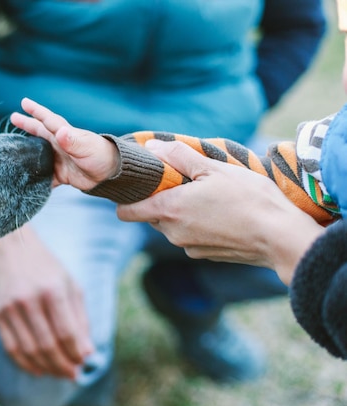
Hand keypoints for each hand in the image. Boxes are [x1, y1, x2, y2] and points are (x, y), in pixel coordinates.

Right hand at [0, 225, 93, 378]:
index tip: (83, 364)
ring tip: (58, 374)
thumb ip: (80, 319)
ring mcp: (10, 307)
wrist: (12, 248)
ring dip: (46, 368)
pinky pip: (11, 347)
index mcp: (53, 289)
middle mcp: (30, 299)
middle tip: (72, 375)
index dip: (76, 353)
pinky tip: (38, 370)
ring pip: (29, 350)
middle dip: (63, 365)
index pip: (66, 332)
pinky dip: (25, 364)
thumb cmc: (47, 268)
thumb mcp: (71, 285)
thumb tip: (87, 353)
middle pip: (48, 345)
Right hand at [11, 98, 120, 188]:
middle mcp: (59, 144)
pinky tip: (27, 180)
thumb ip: (72, 141)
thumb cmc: (100, 155)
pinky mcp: (61, 174)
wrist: (110, 173)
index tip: (24, 102)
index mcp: (64, 134)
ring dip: (27, 152)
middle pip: (39, 132)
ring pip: (38, 154)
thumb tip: (60, 132)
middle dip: (27, 125)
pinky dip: (36, 178)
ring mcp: (59, 159)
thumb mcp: (86, 147)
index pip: (47, 120)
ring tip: (14, 149)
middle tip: (13, 117)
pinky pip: (45, 176)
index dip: (35, 111)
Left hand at [117, 140, 324, 284]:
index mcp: (169, 210)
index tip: (140, 184)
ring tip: (206, 195)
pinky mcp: (206, 255)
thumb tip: (152, 147)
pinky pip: (191, 236)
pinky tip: (220, 212)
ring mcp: (189, 247)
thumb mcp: (214, 168)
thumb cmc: (249, 199)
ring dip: (181, 211)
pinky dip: (198, 224)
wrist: (281, 238)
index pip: (126, 212)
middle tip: (183, 181)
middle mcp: (173, 233)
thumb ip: (179, 157)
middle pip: (151, 215)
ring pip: (172, 226)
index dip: (129, 197)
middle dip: (161, 199)